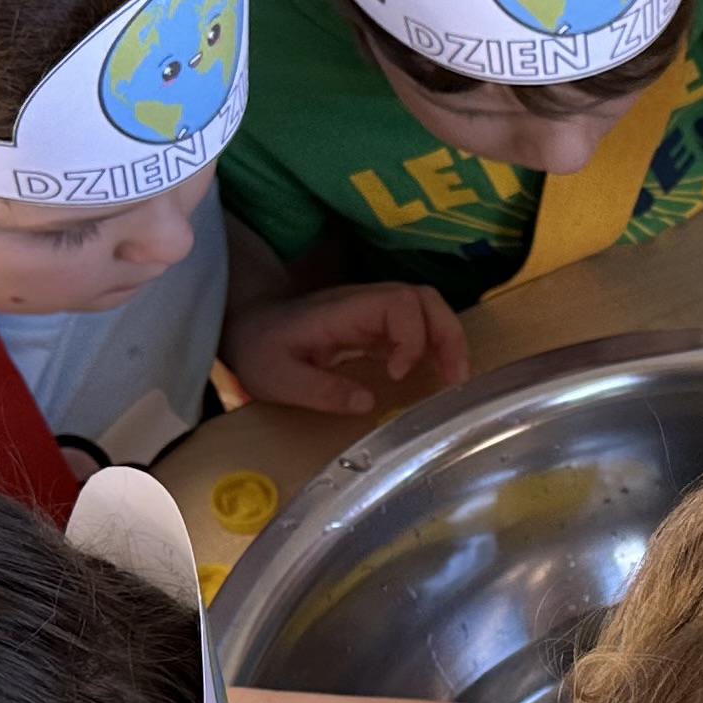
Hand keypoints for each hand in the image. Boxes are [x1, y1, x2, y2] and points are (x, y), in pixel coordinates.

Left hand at [222, 283, 468, 414]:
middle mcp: (366, 305)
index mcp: (345, 310)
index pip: (399, 304)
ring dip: (448, 342)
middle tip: (455, 379)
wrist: (248, 330)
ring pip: (427, 312)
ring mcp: (373, 315)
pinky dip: (433, 352)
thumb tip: (367, 403)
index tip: (399, 375)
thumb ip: (319, 390)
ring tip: (454, 381)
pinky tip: (436, 380)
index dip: (411, 337)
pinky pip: (416, 330)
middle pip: (425, 300)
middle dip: (448, 336)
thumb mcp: (277, 377)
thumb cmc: (259, 350)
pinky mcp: (375, 329)